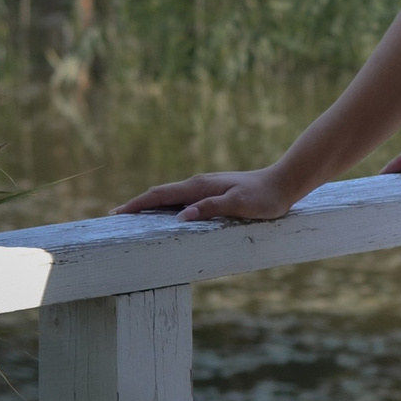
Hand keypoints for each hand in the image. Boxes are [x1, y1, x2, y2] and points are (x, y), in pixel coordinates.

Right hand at [114, 168, 295, 222]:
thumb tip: (180, 217)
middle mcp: (199, 184)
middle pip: (160, 194)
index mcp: (200, 186)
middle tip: (116, 216)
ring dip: (150, 205)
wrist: (284, 183)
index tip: (116, 213)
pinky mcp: (213, 193)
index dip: (137, 204)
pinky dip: (167, 206)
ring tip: (133, 217)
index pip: (160, 195)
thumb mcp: (239, 204)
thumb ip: (210, 209)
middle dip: (137, 204)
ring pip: (171, 197)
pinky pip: (182, 200)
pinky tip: (166, 215)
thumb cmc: (264, 197)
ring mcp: (205, 188)